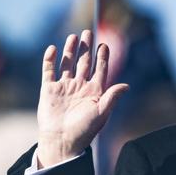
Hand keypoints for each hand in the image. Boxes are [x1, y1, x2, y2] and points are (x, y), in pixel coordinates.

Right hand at [36, 29, 128, 167]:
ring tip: (73, 36)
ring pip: (67, 64)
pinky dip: (50, 60)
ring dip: (70, 50)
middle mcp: (79, 87)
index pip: (100, 70)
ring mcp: (64, 87)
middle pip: (83, 62)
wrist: (62, 141)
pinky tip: (53, 49)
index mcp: (94, 92)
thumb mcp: (102, 113)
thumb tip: (127, 85)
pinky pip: (48, 71)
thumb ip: (112, 97)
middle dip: (86, 48)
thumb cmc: (84, 130)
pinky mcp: (48, 90)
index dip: (102, 57)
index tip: (104, 45)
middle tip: (88, 32)